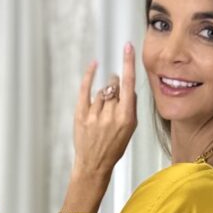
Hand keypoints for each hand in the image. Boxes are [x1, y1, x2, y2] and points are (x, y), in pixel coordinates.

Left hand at [71, 44, 137, 183]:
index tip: (128, 48)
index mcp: (126, 118)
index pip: (128, 84)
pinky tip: (94, 66)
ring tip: (103, 112)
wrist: (95, 164)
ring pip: (102, 91)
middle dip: (115, 86)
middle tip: (114, 96)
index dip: (128, 64)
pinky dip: (89, 76)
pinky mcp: (81, 114)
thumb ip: (130, 107)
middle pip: (114, 85)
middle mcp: (110, 114)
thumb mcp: (130, 130)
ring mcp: (95, 114)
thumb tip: (127, 86)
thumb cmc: (114, 147)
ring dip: (104, 95)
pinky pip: (85, 89)